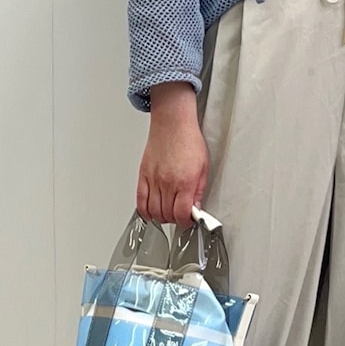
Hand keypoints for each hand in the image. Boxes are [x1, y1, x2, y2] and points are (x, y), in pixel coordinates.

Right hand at [138, 84, 209, 227]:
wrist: (173, 123)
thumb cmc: (188, 140)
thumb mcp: (204, 167)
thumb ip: (199, 191)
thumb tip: (196, 209)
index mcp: (185, 182)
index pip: (182, 214)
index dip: (186, 222)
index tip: (189, 221)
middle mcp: (167, 183)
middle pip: (167, 215)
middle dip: (175, 220)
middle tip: (179, 215)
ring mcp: (153, 180)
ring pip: (153, 211)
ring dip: (161, 217)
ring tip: (168, 213)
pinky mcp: (143, 175)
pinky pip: (140, 201)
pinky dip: (145, 211)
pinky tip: (151, 211)